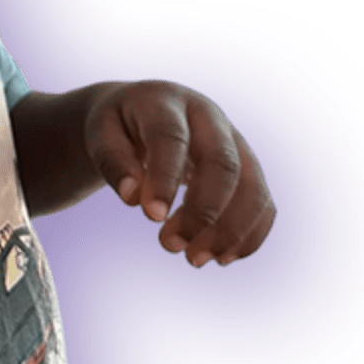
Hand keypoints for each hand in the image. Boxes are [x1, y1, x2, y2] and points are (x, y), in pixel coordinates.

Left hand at [84, 81, 274, 266]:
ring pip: (252, 187)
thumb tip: (134, 198)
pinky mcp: (248, 168)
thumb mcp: (101, 133)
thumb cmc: (120, 126)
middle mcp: (209, 119)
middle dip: (202, 212)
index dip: (164, 178)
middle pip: (222, 164)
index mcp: (167, 103)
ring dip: (229, 231)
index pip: (171, 138)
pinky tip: (221, 258)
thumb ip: (112, 161)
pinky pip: (263, 203)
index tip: (151, 218)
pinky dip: (249, 235)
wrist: (145, 109)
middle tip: (169, 246)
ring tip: (194, 260)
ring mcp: (234, 142)